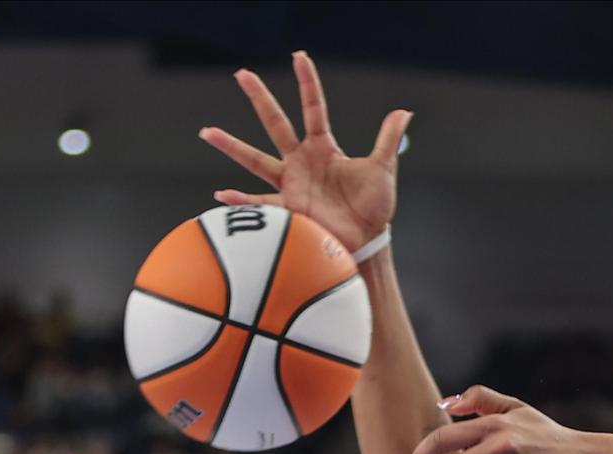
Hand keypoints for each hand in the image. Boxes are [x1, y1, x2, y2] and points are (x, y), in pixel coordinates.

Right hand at [199, 51, 411, 253]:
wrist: (366, 239)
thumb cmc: (373, 206)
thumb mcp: (382, 169)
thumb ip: (387, 139)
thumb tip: (404, 111)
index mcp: (323, 147)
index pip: (313, 108)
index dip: (307, 82)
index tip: (298, 56)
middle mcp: (301, 161)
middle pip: (276, 123)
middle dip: (260, 98)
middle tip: (242, 74)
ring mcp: (291, 183)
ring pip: (256, 160)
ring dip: (232, 146)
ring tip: (209, 132)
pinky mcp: (288, 208)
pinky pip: (260, 203)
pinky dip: (241, 200)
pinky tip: (221, 195)